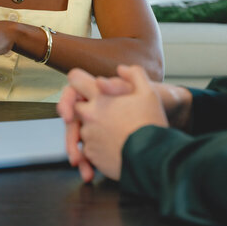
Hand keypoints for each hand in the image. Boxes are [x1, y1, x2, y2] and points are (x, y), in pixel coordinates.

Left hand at [66, 65, 168, 180]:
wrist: (152, 156)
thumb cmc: (150, 122)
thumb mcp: (149, 92)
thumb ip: (134, 74)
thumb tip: (121, 69)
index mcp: (100, 97)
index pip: (75, 80)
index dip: (79, 81)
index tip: (86, 87)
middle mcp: (89, 115)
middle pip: (76, 106)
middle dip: (87, 108)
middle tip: (107, 113)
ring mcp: (89, 136)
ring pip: (83, 128)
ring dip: (94, 129)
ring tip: (116, 134)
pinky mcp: (92, 155)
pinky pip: (88, 148)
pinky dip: (98, 146)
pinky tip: (115, 146)